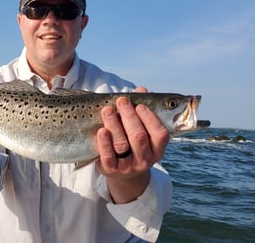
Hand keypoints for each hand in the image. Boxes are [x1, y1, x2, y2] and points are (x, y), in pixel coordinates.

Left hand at [96, 87, 169, 202]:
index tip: (139, 105)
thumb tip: (142, 89)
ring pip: (122, 144)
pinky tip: (101, 130)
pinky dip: (104, 142)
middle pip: (138, 136)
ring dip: (114, 124)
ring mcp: (128, 167)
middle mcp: (145, 160)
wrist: (122, 173)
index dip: (150, 118)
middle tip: (121, 101)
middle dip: (129, 116)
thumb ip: (141, 111)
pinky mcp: (111, 170)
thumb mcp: (141, 130)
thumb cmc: (132, 143)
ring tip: (107, 110)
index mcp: (157, 149)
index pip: (160, 134)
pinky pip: (108, 156)